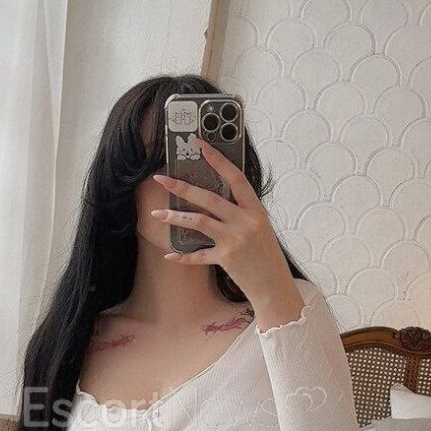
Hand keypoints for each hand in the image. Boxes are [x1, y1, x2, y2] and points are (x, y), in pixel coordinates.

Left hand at [150, 137, 291, 303]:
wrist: (274, 287)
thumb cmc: (267, 256)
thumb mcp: (261, 228)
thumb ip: (242, 213)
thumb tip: (216, 199)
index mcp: (256, 210)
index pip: (235, 177)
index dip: (217, 159)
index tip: (199, 144)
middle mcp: (245, 222)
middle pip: (209, 198)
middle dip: (182, 187)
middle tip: (161, 179)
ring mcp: (235, 240)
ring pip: (199, 222)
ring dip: (175, 217)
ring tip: (156, 214)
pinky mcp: (226, 259)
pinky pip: (198, 255)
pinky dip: (183, 256)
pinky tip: (169, 254)